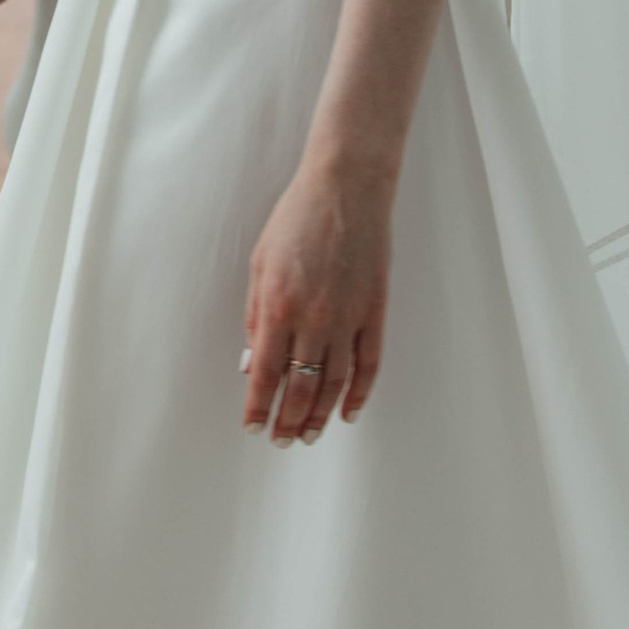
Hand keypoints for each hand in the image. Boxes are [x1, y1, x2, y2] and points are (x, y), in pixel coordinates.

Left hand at [241, 156, 389, 445]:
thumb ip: (256, 316)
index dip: (259, 407)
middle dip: (288, 420)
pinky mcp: (375, 310)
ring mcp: (348, 317)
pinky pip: (369, 363)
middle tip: (282, 440)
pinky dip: (359, 392)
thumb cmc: (296, 218)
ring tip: (309, 435)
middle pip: (300, 387)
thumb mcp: (260, 263)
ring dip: (320, 415)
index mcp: (279, 306)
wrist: (346, 187)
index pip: (266, 374)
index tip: (254, 428)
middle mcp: (314, 319)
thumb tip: (253, 362)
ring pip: (334, 383)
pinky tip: (348, 412)